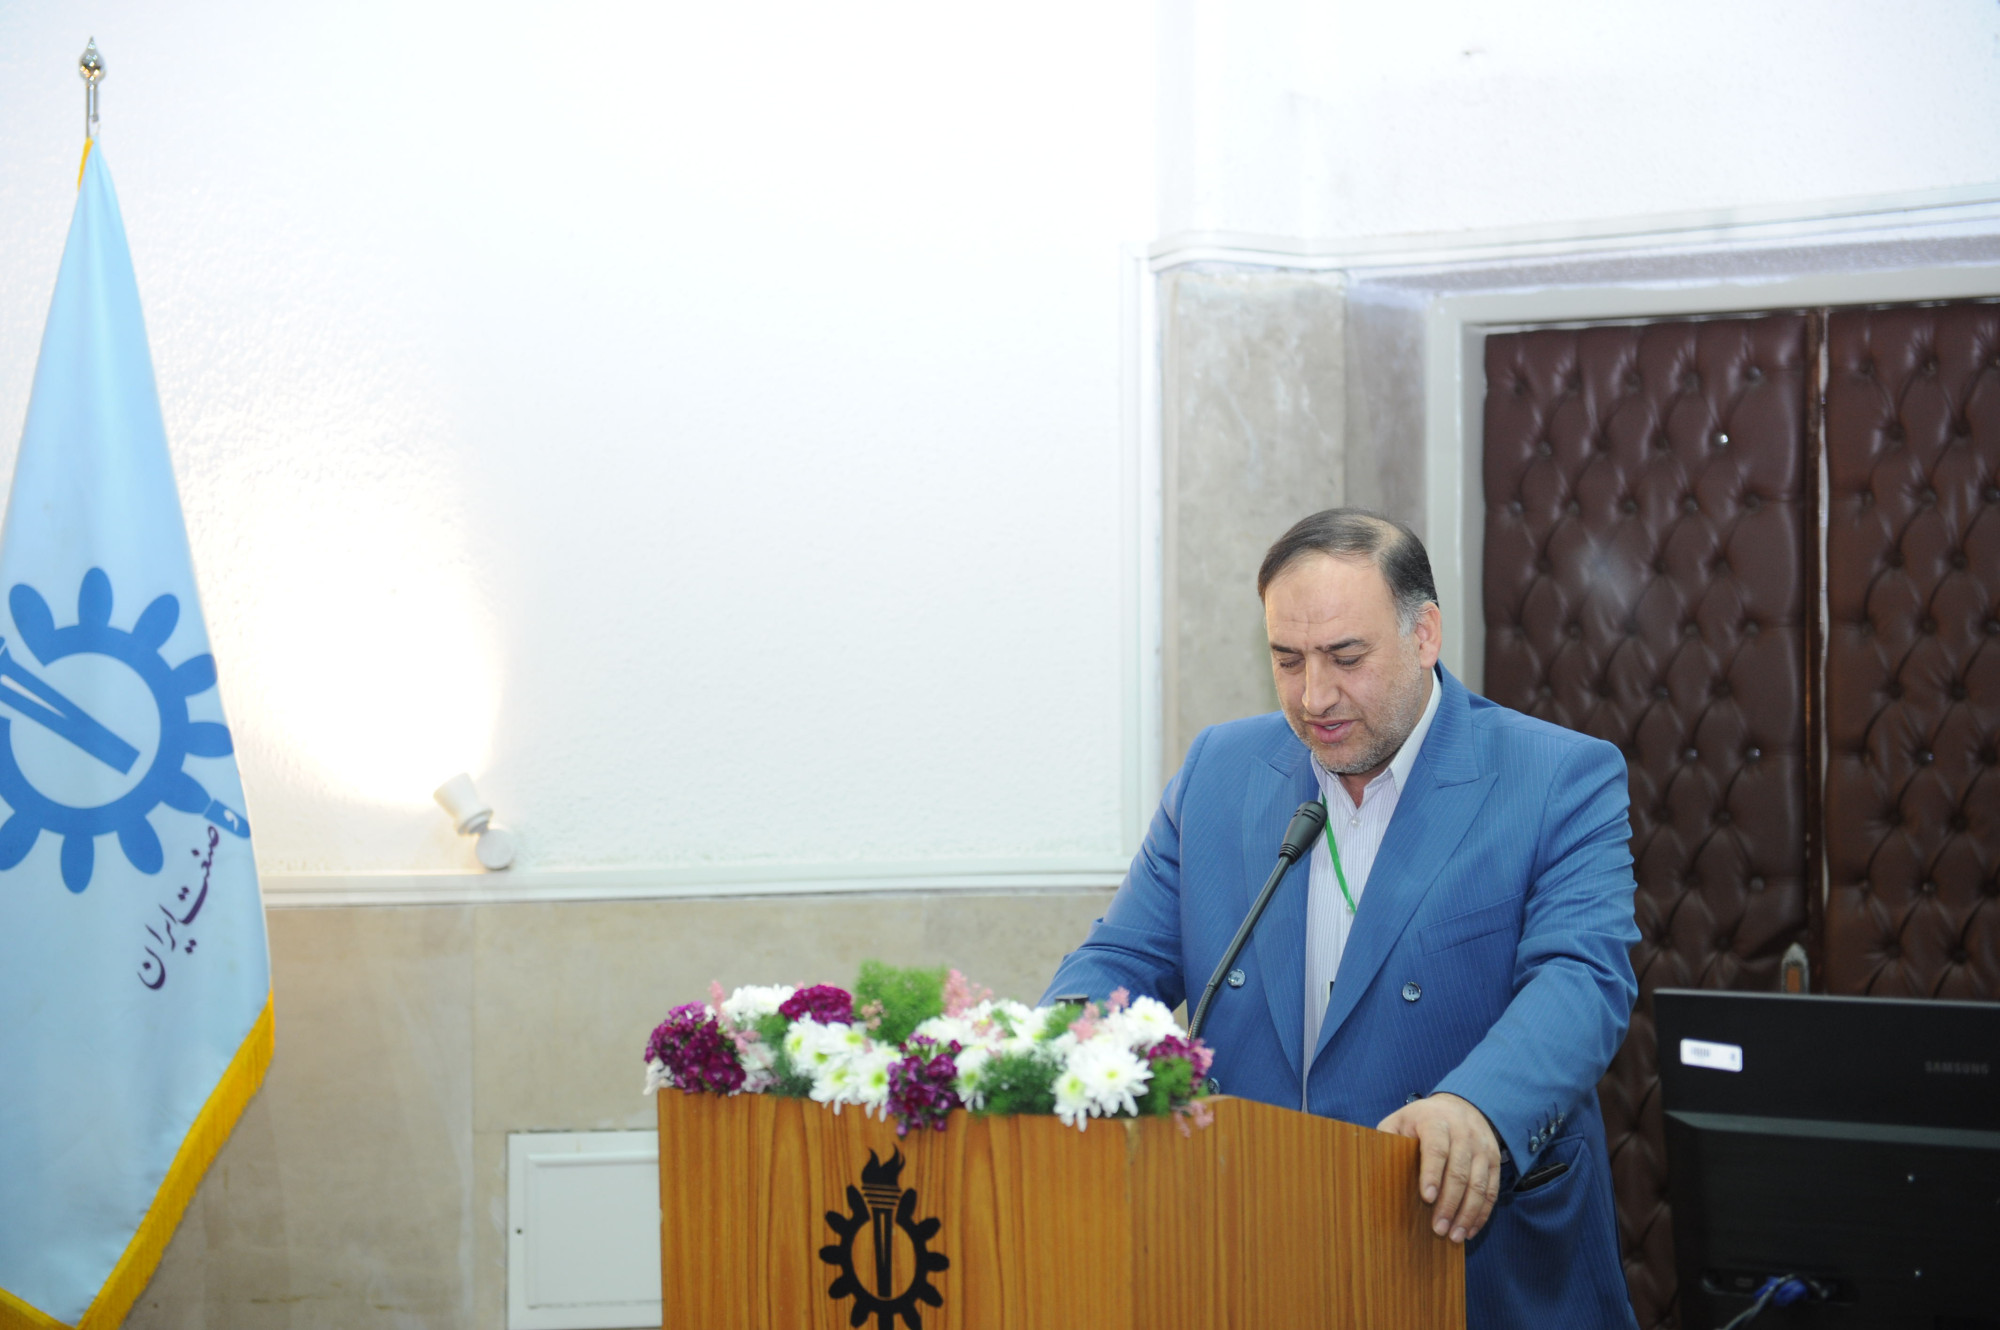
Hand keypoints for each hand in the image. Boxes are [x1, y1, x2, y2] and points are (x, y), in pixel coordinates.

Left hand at [1375, 1092, 1501, 1244]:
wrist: (1460, 1105)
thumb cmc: (1421, 1119)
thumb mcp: (1400, 1120)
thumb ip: (1387, 1138)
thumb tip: (1373, 1165)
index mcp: (1435, 1121)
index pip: (1436, 1149)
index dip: (1432, 1174)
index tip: (1427, 1198)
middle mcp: (1463, 1133)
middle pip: (1458, 1172)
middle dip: (1449, 1204)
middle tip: (1439, 1229)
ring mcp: (1481, 1147)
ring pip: (1478, 1184)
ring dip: (1467, 1214)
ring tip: (1454, 1236)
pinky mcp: (1494, 1160)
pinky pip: (1491, 1190)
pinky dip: (1482, 1212)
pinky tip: (1470, 1229)